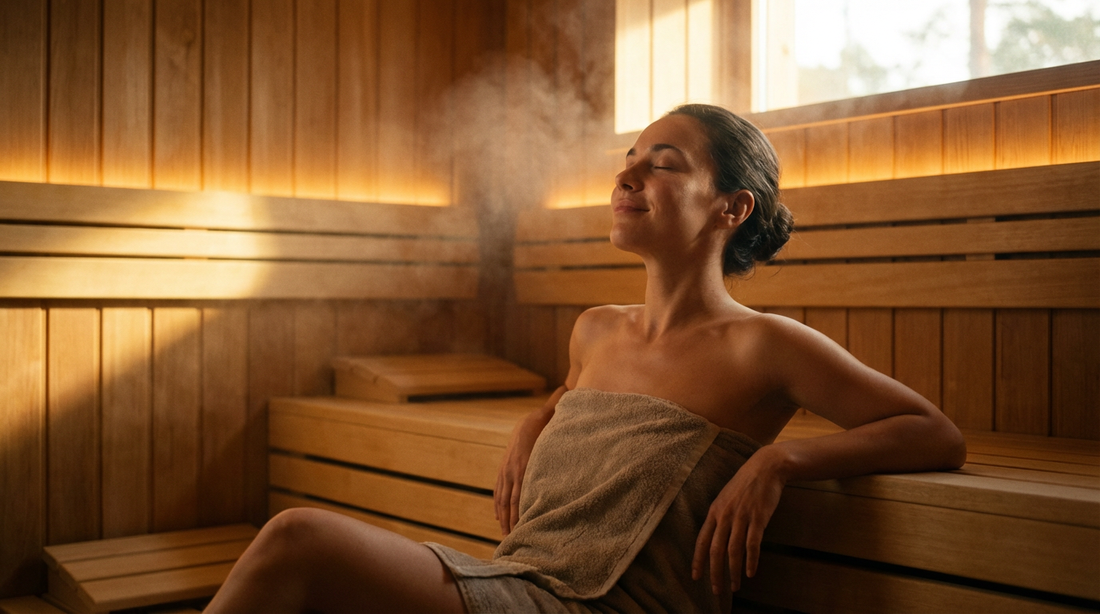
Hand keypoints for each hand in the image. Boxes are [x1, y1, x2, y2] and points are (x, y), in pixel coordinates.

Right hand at [493, 398, 557, 535]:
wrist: (525, 421)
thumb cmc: (540, 422)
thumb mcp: (549, 418)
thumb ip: (561, 414)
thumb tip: (573, 400)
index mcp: (522, 461)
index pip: (519, 490)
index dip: (519, 509)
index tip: (523, 525)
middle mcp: (512, 469)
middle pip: (510, 500)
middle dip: (511, 520)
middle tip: (514, 539)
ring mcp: (507, 473)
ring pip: (503, 499)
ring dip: (504, 518)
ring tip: (507, 537)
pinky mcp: (505, 475)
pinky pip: (499, 493)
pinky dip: (499, 508)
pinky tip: (499, 520)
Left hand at [691, 445, 786, 593]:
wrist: (765, 468)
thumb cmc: (746, 484)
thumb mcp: (726, 498)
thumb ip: (720, 516)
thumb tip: (716, 537)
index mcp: (714, 511)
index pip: (702, 540)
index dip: (698, 560)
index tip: (696, 577)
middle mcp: (725, 516)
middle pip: (716, 550)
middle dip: (715, 573)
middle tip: (717, 590)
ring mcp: (741, 517)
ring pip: (734, 551)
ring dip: (734, 572)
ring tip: (735, 586)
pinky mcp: (758, 518)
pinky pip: (752, 544)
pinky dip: (751, 561)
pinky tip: (751, 573)